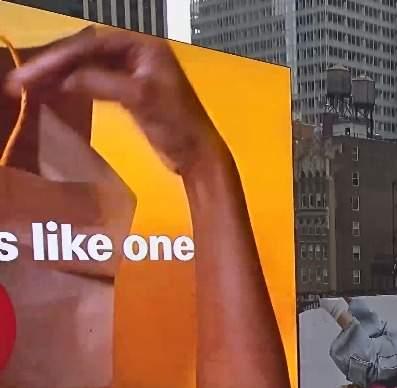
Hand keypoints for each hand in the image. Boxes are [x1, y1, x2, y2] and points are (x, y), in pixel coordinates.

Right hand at [5, 28, 223, 174]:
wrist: (198, 155)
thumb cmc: (177, 123)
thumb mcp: (139, 98)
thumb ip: (101, 83)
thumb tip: (63, 79)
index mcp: (144, 46)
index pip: (91, 44)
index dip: (59, 58)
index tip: (32, 73)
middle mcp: (137, 52)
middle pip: (85, 52)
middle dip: (53, 66)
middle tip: (20, 82)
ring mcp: (133, 71)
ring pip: (86, 67)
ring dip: (58, 76)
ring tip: (26, 88)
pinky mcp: (128, 91)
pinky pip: (92, 81)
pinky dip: (72, 87)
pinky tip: (51, 93)